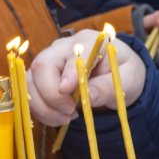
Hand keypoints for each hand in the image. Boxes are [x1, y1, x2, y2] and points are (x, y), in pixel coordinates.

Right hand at [27, 31, 147, 125]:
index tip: (68, 93)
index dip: (68, 74)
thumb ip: (109, 86)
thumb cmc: (123, 71)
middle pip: (43, 65)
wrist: (117, 72)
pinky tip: (59, 117)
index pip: (73, 54)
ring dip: (44, 106)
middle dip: (51, 94)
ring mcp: (50, 60)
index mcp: (89, 41)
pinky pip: (30, 92)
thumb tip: (88, 97)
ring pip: (31, 80)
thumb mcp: (128, 78)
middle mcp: (64, 46)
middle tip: (70, 112)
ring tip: (66, 118)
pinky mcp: (41, 75)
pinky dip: (41, 110)